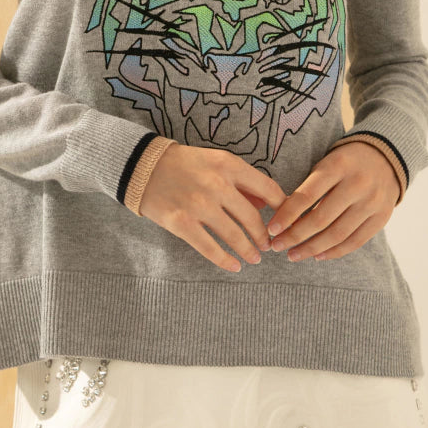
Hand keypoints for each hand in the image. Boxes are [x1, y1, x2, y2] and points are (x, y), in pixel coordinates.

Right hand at [140, 142, 286, 272]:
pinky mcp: (181, 223)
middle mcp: (217, 184)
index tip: (282, 221)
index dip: (281, 208)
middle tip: (268, 245)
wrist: (144, 166)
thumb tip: (265, 205)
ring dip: (248, 250)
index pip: (267, 188)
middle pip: (252, 217)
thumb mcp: (216, 161)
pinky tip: (234, 265)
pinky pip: (210, 248)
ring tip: (254, 258)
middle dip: (263, 236)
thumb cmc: (184, 163)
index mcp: (228, 164)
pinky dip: (225, 260)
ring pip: (234, 236)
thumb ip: (241, 181)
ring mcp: (199, 205)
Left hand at [265, 140, 400, 262]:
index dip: (287, 215)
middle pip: (321, 219)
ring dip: (312, 248)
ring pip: (338, 234)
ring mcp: (372, 202)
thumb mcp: (326, 163)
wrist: (385, 156)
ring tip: (293, 255)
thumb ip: (308, 187)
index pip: (307, 195)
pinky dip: (335, 251)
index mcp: (337, 166)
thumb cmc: (344, 162)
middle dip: (295, 236)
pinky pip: (355, 241)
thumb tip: (283, 218)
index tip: (271, 229)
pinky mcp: (382, 217)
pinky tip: (318, 255)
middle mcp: (357, 184)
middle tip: (277, 246)